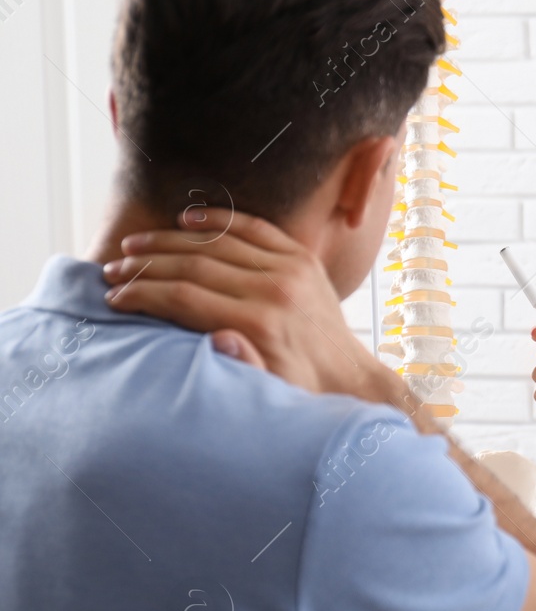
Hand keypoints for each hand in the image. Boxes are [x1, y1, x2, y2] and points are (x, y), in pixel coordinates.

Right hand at [102, 208, 392, 401]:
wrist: (347, 377)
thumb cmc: (299, 389)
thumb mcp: (270, 392)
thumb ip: (243, 367)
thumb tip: (218, 339)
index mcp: (259, 323)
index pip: (183, 298)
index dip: (142, 294)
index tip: (113, 298)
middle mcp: (275, 289)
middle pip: (193, 265)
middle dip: (145, 266)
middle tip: (112, 269)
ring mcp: (291, 268)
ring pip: (217, 242)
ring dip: (169, 240)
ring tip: (134, 245)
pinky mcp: (302, 257)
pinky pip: (253, 227)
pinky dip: (217, 219)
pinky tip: (186, 219)